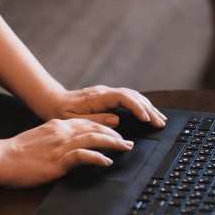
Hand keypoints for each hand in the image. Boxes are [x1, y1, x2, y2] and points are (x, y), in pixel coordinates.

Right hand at [0, 118, 133, 187]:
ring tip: (125, 148)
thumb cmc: (20, 151)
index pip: (88, 123)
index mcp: (59, 126)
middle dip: (115, 135)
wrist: (1, 158)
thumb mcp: (42, 137)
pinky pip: (83, 156)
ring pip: (94, 139)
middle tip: (128, 142)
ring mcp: (61, 145)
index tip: (117, 134)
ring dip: (113, 143)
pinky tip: (107, 162)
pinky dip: (97, 158)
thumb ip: (59, 136)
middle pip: (95, 128)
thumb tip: (74, 142)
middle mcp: (63, 132)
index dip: (106, 127)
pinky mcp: (58, 160)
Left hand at [44, 85, 166, 128]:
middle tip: (160, 123)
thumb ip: (96, 120)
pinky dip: (141, 106)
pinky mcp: (109, 97)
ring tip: (160, 119)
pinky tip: (148, 113)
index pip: (123, 98)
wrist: (53, 101)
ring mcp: (108, 93)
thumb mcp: (75, 120)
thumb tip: (117, 120)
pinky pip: (129, 99)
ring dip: (148, 107)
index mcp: (98, 97)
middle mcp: (105, 92)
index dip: (137, 108)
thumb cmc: (62, 112)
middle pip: (133, 96)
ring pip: (133, 96)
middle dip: (149, 109)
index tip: (146, 119)